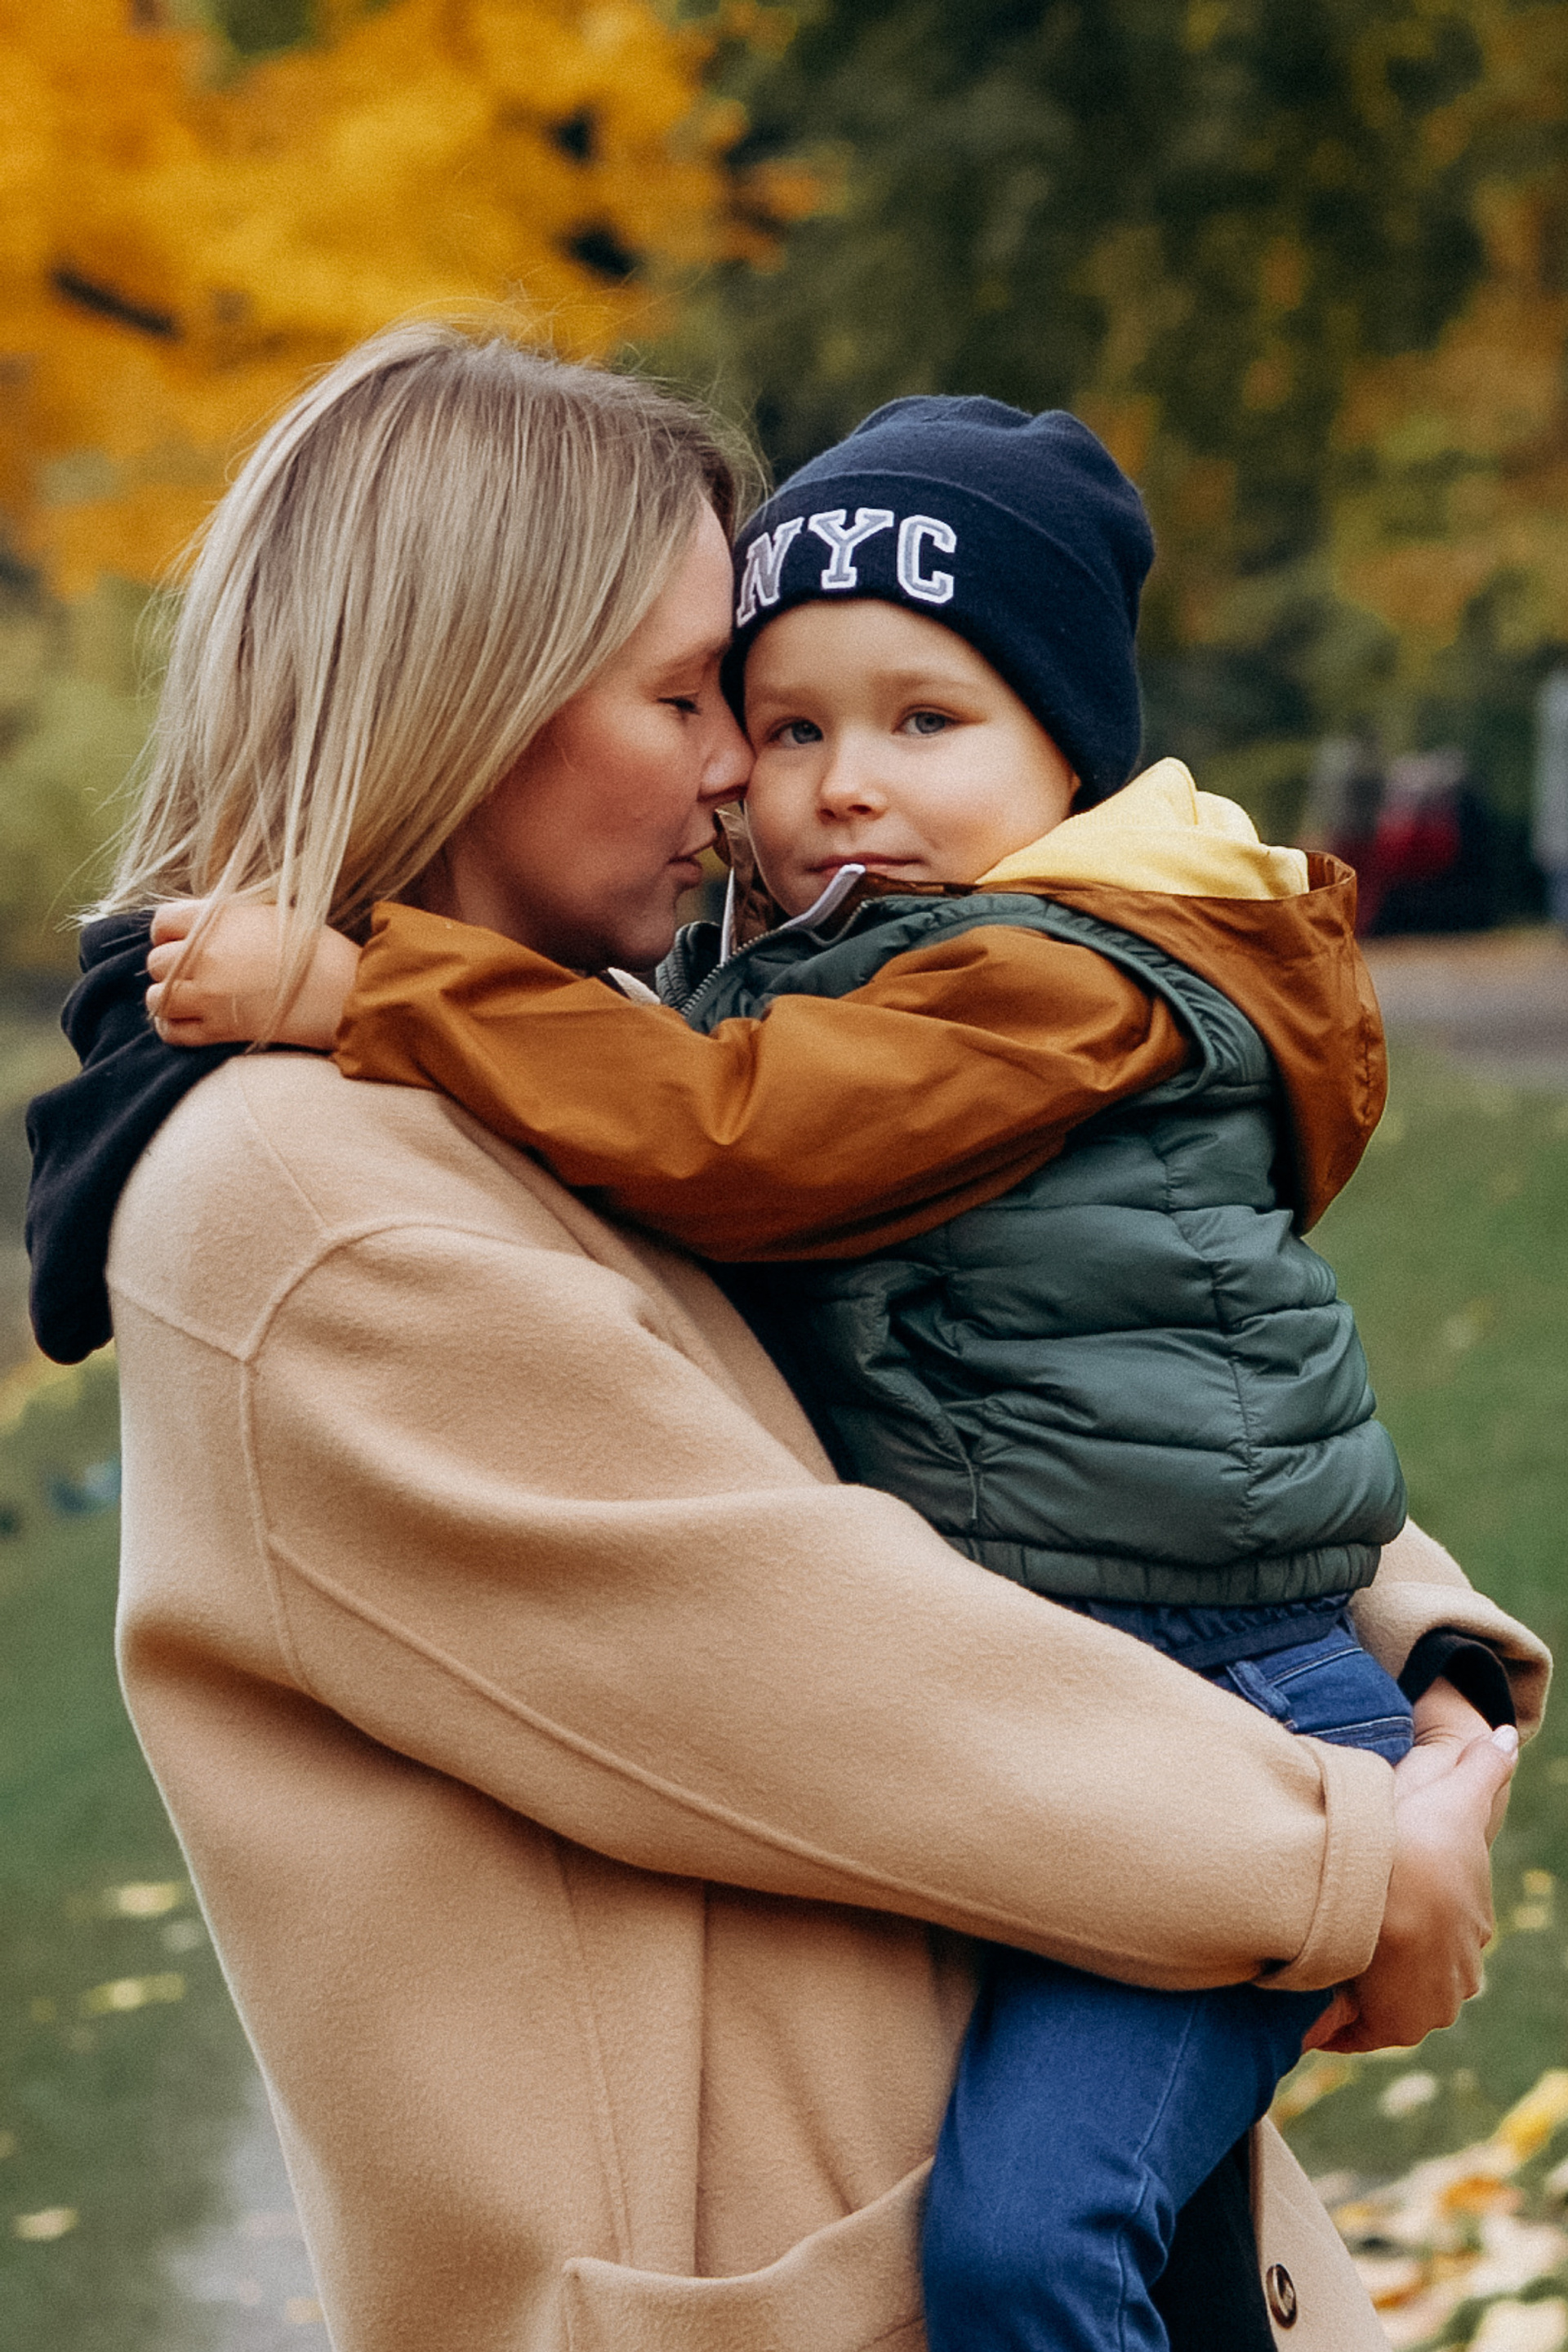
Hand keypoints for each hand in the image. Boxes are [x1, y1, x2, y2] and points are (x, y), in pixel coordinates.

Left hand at [146, 900, 358, 1050]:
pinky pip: (172, 1031)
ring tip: (187, 1000)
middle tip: (191, 974)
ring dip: (167, 999)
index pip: (161, 921)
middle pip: (156, 962)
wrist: (343, 990)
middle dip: (169, 968)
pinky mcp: (220, 1029)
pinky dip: (172, 1027)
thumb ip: (225, 918)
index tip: (178, 941)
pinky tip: (186, 1022)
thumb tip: (196, 926)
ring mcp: (209, 994)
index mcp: (217, 919)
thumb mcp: (268, 913)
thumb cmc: (315, 949)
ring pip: (157, 998)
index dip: (165, 933)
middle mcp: (205, 955)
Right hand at [1311, 1704, 1517, 2054]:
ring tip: (1332, 1975)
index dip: (1419, 1915)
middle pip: (1425, 1970)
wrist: (1393, 1887)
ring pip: (1396, 2002)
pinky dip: (1337, 2026)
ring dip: (1368, 1993)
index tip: (1391, 1906)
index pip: (1449, 1929)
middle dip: (1398, 1961)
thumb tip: (1508, 1736)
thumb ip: (1481, 1768)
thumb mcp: (1455, 1797)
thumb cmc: (1425, 1841)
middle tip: (1358, 1941)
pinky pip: (1359, 2030)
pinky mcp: (1390, 2023)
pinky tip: (1315, 2014)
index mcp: (1471, 1927)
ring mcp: (1428, 2004)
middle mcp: (1458, 1974)